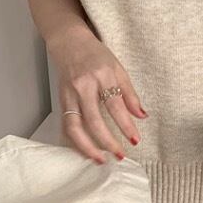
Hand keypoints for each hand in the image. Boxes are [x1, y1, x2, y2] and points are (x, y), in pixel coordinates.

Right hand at [49, 29, 147, 164]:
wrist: (69, 42)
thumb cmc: (96, 55)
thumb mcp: (118, 68)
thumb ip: (130, 93)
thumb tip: (142, 116)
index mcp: (103, 75)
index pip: (115, 105)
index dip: (125, 125)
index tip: (134, 140)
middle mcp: (84, 85)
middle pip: (94, 120)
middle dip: (107, 141)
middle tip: (119, 155)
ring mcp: (70, 93)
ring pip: (74, 126)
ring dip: (87, 147)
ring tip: (100, 159)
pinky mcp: (61, 99)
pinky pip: (65, 125)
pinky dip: (74, 141)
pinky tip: (84, 149)